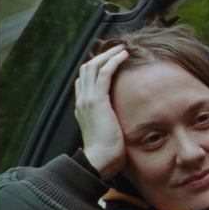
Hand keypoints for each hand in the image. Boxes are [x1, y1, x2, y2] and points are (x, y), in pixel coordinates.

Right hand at [74, 44, 128, 177]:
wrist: (100, 161)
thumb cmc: (109, 152)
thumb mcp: (110, 131)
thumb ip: (113, 121)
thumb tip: (126, 120)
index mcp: (84, 107)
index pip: (86, 79)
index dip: (98, 66)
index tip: (112, 60)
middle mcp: (82, 100)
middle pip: (87, 68)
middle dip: (102, 56)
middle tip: (118, 49)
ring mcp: (87, 100)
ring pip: (94, 67)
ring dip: (108, 55)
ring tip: (122, 49)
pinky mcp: (97, 101)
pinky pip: (103, 74)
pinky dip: (113, 61)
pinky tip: (123, 56)